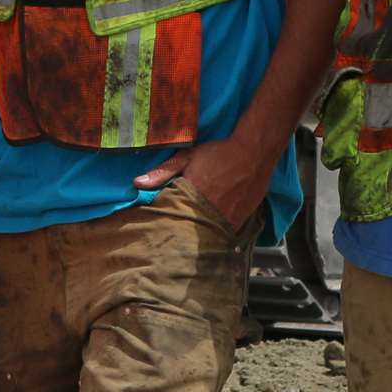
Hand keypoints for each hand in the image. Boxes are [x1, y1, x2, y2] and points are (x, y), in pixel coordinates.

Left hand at [132, 133, 271, 237]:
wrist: (253, 152)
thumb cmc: (219, 153)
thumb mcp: (187, 157)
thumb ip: (163, 172)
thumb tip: (137, 183)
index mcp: (193, 196)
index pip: (173, 218)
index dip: (166, 223)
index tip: (158, 229)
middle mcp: (211, 210)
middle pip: (191, 229)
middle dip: (182, 233)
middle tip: (173, 239)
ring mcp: (228, 217)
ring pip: (209, 233)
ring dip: (200, 235)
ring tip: (191, 239)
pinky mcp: (241, 219)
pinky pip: (226, 232)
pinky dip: (218, 233)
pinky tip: (211, 233)